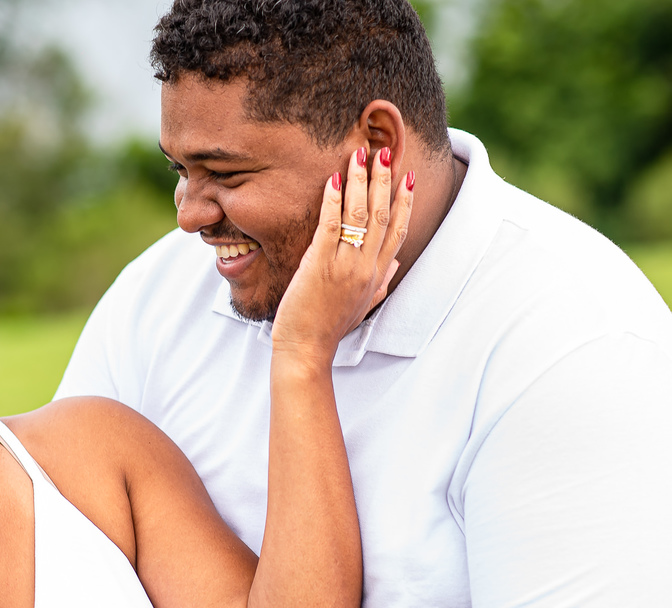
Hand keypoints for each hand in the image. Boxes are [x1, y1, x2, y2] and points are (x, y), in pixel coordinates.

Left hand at [271, 146, 413, 364]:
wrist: (306, 349)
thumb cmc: (329, 328)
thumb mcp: (364, 305)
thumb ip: (382, 282)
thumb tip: (396, 262)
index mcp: (378, 274)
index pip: (399, 230)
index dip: (405, 201)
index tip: (408, 176)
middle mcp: (367, 267)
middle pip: (384, 215)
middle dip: (385, 180)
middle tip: (385, 150)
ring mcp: (345, 265)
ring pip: (360, 214)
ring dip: (362, 181)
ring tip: (361, 153)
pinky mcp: (320, 264)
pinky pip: (331, 225)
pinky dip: (333, 200)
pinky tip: (333, 179)